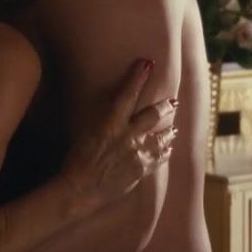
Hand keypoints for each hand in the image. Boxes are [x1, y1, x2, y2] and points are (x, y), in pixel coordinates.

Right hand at [61, 59, 176, 206]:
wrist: (81, 189)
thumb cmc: (77, 159)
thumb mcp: (86, 132)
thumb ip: (103, 120)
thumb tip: (114, 110)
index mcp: (111, 123)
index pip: (127, 94)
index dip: (138, 77)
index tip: (148, 63)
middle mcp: (128, 135)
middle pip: (153, 115)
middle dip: (166, 106)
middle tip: (173, 101)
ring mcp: (137, 153)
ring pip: (162, 137)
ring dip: (169, 131)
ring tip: (174, 129)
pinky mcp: (141, 170)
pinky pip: (160, 158)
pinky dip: (165, 151)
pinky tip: (168, 149)